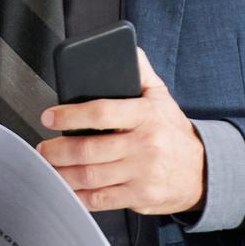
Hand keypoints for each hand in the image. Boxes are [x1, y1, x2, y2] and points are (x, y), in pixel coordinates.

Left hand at [37, 47, 205, 216]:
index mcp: (145, 115)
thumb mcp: (161, 96)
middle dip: (59, 150)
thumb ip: (141, 71)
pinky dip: (80, 195)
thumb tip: (126, 46)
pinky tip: (68, 188)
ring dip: (64, 173)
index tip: (50, 117)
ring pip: (92, 175)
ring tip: (49, 166)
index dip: (71, 115)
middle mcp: (144, 145)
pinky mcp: (140, 197)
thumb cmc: (172, 130)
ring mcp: (142, 174)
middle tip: (43, 147)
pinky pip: (102, 199)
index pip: (102, 112)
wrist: (202, 171)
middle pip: (91, 149)